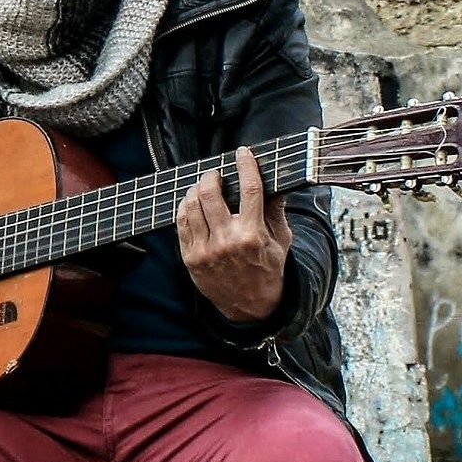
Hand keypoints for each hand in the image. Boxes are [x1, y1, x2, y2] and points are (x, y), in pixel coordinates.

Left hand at [176, 146, 291, 325]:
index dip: (246, 166)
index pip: (250, 189)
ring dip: (195, 189)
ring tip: (203, 186)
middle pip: (211, 193)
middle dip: (211, 176)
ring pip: (191, 206)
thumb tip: (278, 182)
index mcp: (253, 235)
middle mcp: (227, 240)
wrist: (251, 307)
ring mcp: (206, 249)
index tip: (243, 153)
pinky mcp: (190, 257)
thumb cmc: (268, 270)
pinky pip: (181, 222)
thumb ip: (276, 211)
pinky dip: (185, 207)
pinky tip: (192, 203)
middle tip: (215, 173)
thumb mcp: (280, 241)